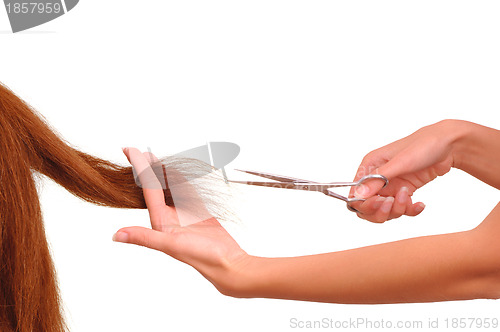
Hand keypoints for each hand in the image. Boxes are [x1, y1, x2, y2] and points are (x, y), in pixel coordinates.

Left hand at [112, 148, 249, 293]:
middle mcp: (169, 215)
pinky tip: (177, 170)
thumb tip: (116, 236)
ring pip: (170, 186)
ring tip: (153, 157)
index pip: (147, 187)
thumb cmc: (201, 257)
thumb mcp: (172, 246)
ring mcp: (183, 213)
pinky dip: (182, 179)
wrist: (227, 263)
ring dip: (163, 171)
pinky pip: (187, 190)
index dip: (138, 167)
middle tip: (137, 150)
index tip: (129, 149)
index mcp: (160, 221)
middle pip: (155, 185)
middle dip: (146, 167)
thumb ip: (145, 238)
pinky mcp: (198, 211)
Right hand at [349, 120, 459, 222]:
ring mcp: (391, 185)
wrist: (449, 145)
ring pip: (384, 210)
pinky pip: (401, 209)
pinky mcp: (404, 191)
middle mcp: (377, 177)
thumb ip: (378, 179)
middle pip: (367, 206)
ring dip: (397, 209)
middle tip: (394, 204)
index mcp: (370, 165)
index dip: (365, 203)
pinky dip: (410, 210)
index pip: (356, 193)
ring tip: (409, 198)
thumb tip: (358, 194)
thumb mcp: (400, 162)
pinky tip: (420, 204)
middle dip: (380, 210)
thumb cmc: (424, 145)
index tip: (381, 203)